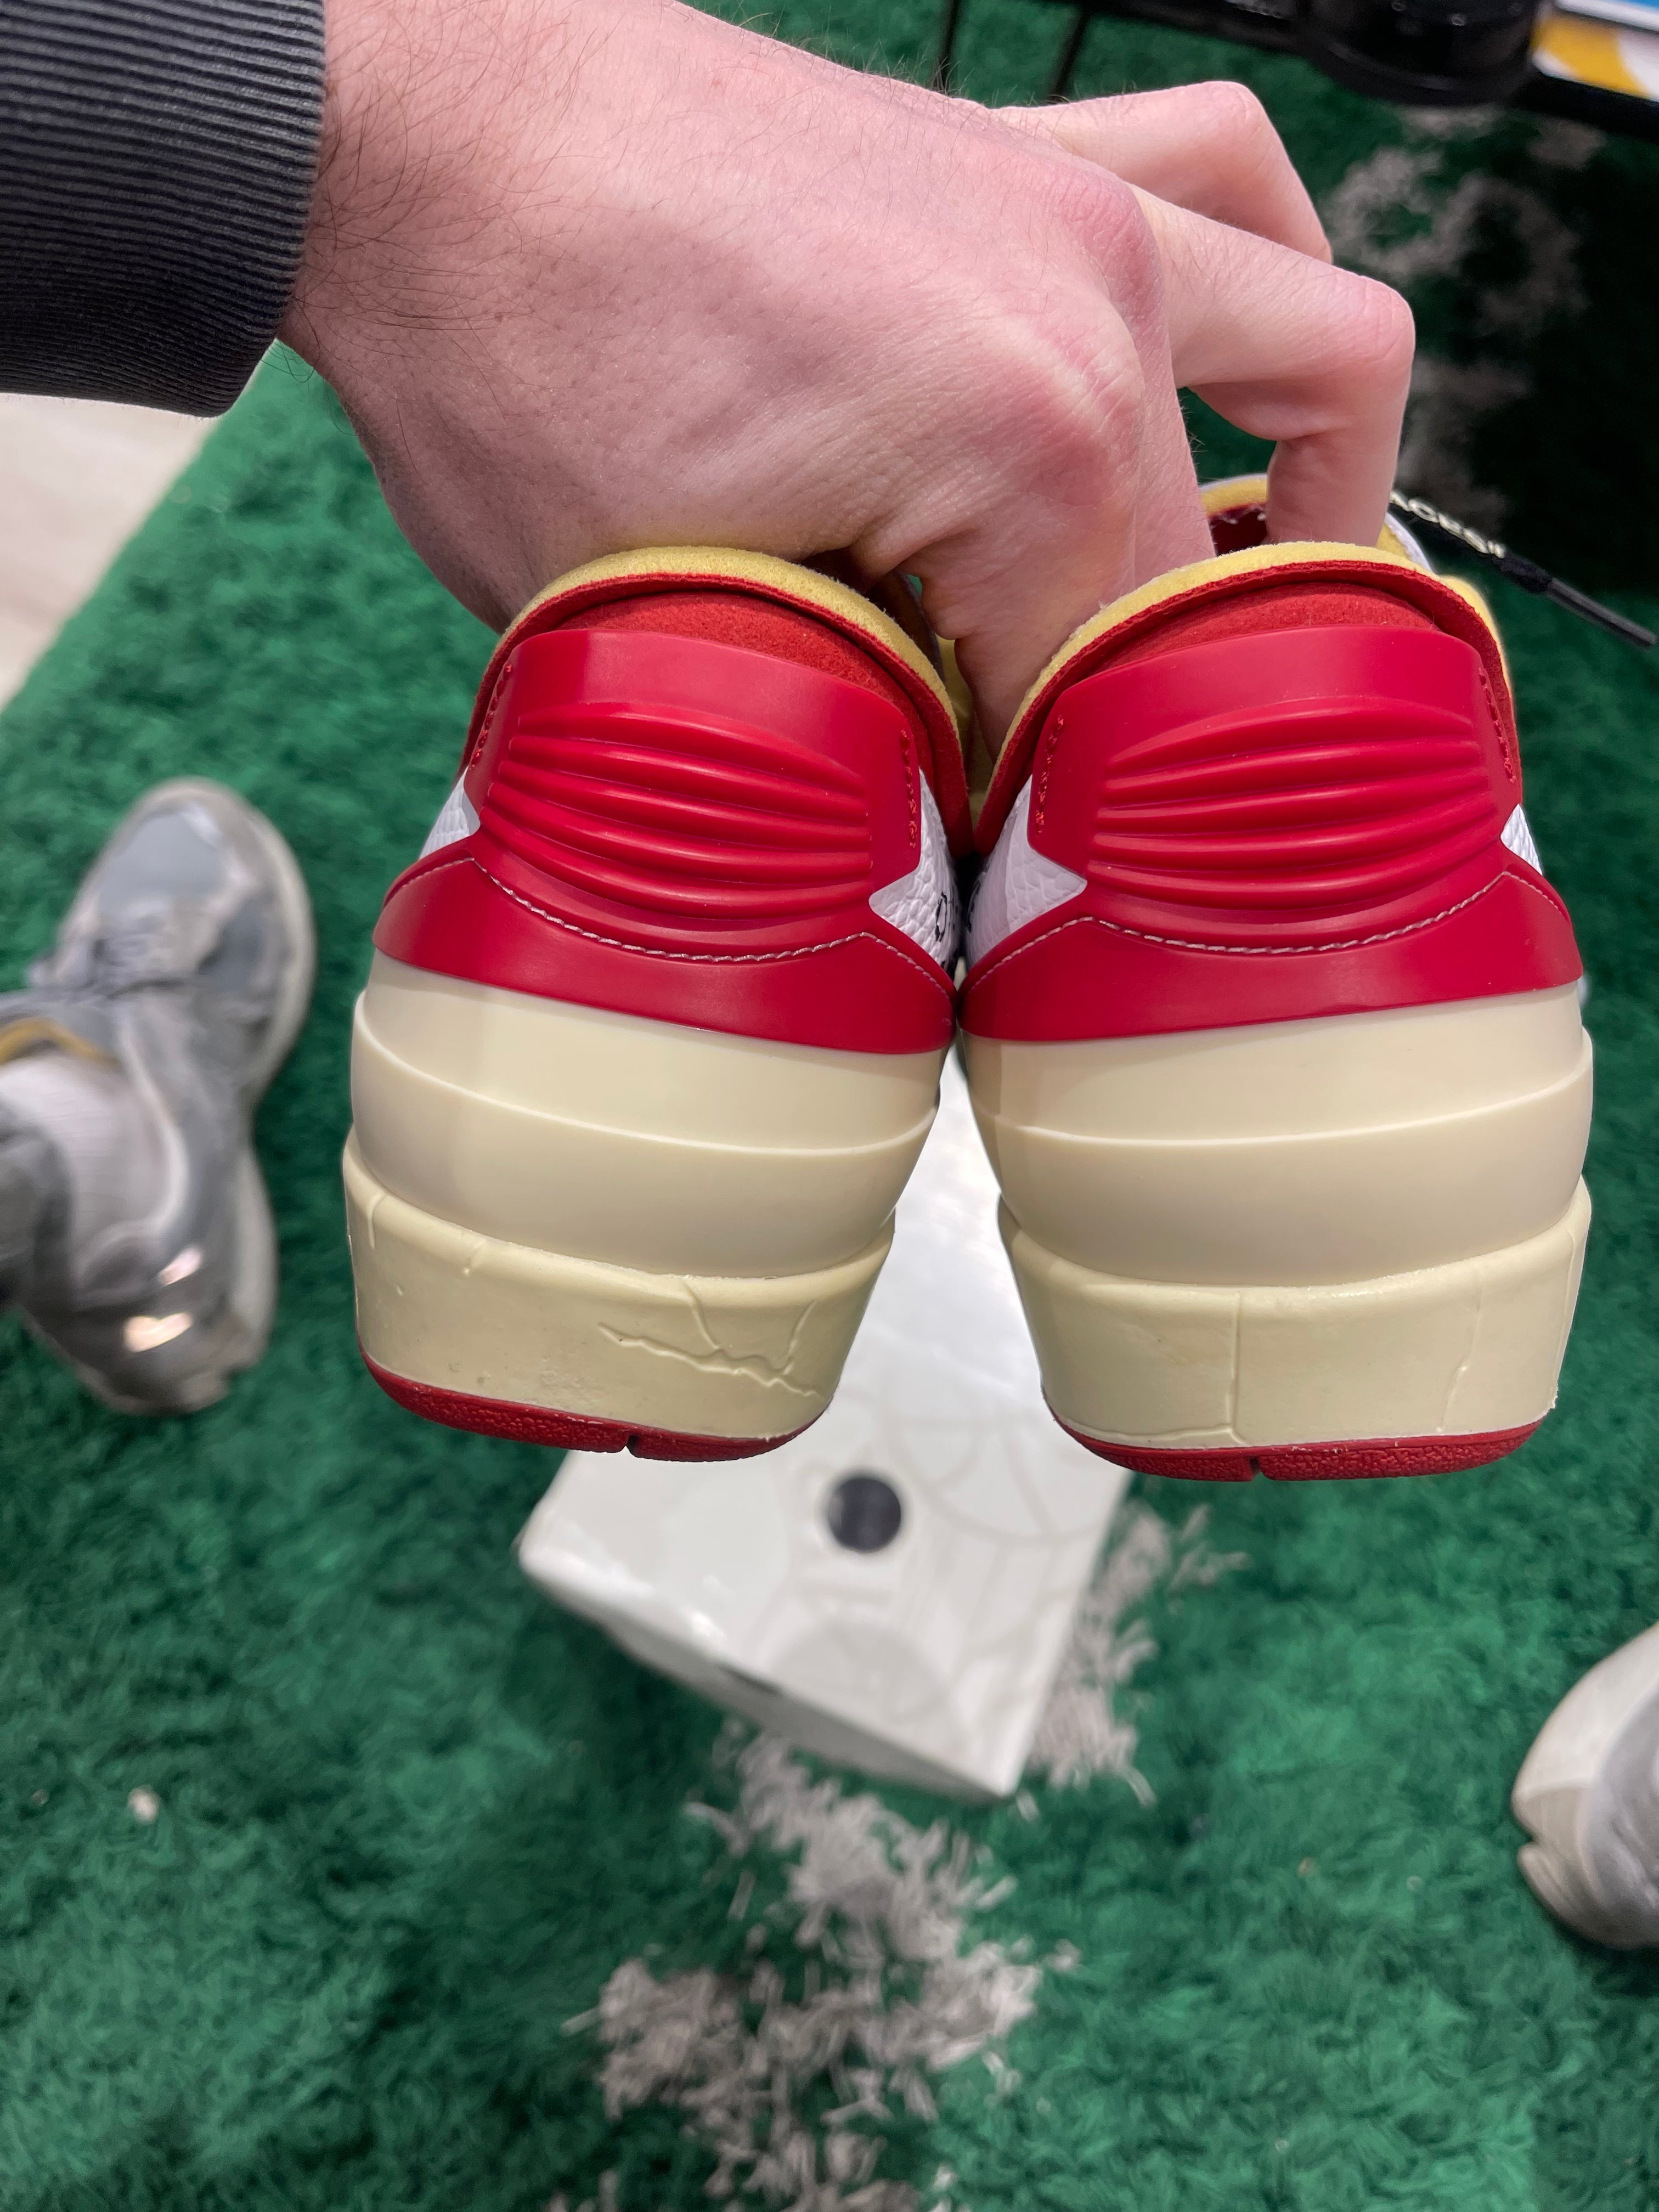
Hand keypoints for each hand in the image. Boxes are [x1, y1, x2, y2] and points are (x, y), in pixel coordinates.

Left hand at [281, 1, 1411, 736]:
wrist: (424, 141)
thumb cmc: (508, 361)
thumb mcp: (660, 627)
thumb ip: (827, 732)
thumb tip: (913, 807)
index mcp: (1027, 449)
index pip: (1090, 702)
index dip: (1030, 815)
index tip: (979, 869)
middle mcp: (1098, 310)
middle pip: (1182, 578)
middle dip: (1115, 698)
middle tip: (1026, 779)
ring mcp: (1078, 207)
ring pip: (1315, 348)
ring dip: (1313, 485)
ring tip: (1254, 595)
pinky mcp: (1030, 149)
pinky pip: (1225, 176)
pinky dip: (1272, 274)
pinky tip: (1236, 359)